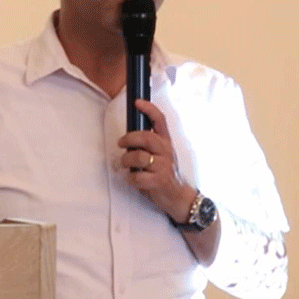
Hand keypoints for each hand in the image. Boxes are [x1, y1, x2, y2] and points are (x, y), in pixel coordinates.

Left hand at [117, 99, 197, 222]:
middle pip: (146, 137)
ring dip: (127, 160)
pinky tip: (134, 179)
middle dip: (129, 138)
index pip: (160, 120)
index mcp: (165, 142)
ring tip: (126, 163)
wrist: (177, 196)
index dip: (149, 109)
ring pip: (139, 157)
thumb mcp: (160, 154)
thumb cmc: (163, 172)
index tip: (137, 102)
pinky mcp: (159, 181)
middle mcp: (166, 151)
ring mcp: (164, 166)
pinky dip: (131, 178)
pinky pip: (138, 176)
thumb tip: (129, 135)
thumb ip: (149, 144)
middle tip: (121, 143)